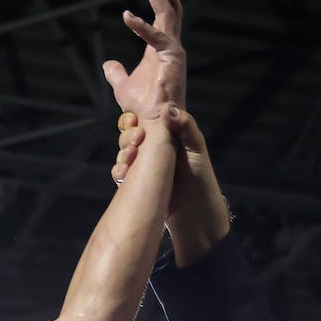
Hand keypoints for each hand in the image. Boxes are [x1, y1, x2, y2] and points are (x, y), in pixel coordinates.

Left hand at [102, 0, 184, 120]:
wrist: (151, 124)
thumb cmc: (141, 107)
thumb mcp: (122, 85)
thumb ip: (116, 72)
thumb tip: (107, 64)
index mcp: (160, 49)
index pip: (163, 16)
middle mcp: (171, 46)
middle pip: (171, 8)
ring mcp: (174, 50)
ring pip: (168, 13)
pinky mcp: (172, 58)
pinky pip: (156, 36)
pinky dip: (140, 25)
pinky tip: (126, 15)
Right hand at [112, 109, 229, 260]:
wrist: (194, 211)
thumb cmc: (200, 177)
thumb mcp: (196, 147)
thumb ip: (184, 125)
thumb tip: (167, 109)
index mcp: (167, 135)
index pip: (144, 119)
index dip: (135, 119)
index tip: (136, 122)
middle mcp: (154, 148)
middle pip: (129, 134)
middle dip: (127, 136)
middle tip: (136, 142)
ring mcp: (144, 165)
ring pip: (124, 153)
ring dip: (123, 154)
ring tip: (130, 158)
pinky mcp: (138, 182)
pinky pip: (122, 172)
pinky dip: (120, 171)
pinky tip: (124, 174)